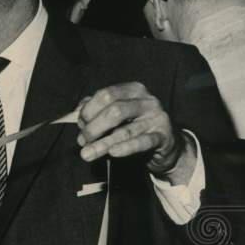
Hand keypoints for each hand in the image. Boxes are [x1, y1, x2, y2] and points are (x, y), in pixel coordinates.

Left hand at [76, 82, 195, 183]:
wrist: (168, 144)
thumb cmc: (136, 126)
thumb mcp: (118, 115)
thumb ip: (97, 110)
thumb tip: (76, 113)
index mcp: (133, 90)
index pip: (106, 94)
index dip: (89, 110)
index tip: (80, 125)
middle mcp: (147, 101)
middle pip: (114, 110)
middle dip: (93, 127)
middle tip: (82, 141)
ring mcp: (157, 118)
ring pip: (125, 130)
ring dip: (102, 143)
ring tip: (87, 154)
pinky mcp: (164, 137)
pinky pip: (142, 142)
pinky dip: (126, 147)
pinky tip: (112, 152)